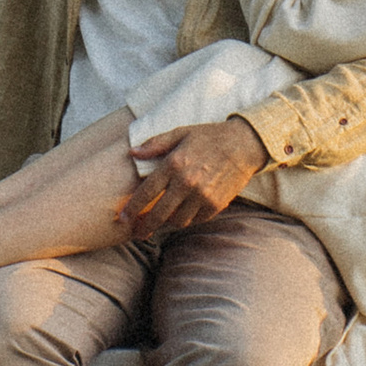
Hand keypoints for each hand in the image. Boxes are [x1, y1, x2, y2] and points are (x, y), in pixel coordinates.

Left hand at [124, 115, 267, 235]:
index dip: (132, 208)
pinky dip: (186, 219)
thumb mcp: (180, 132)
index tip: (122, 218)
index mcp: (174, 164)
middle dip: (145, 226)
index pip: (147, 192)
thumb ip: (155, 144)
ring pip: (177, 221)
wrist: (244, 145)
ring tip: (158, 224)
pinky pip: (195, 220)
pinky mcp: (216, 205)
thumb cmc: (209, 137)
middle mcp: (187, 183)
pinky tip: (181, 216)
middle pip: (159, 214)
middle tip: (137, 233)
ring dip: (166, 224)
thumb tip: (132, 153)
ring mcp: (202, 196)